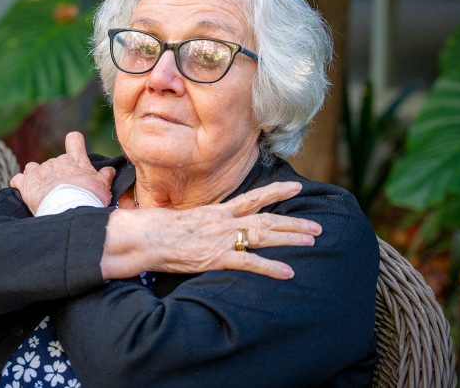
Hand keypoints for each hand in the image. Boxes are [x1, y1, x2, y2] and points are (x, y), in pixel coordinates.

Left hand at [10, 131, 115, 213]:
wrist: (70, 212)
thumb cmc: (90, 200)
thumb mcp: (103, 188)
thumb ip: (105, 176)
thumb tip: (110, 169)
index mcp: (76, 160)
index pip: (74, 139)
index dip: (73, 143)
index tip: (74, 151)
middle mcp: (57, 161)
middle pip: (54, 161)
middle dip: (56, 173)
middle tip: (62, 191)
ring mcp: (40, 171)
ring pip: (33, 167)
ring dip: (36, 176)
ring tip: (42, 191)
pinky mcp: (26, 183)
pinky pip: (17, 179)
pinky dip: (20, 184)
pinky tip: (25, 193)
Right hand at [101, 181, 319, 280]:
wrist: (143, 236)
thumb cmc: (154, 228)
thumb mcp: (180, 218)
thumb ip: (196, 221)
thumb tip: (198, 224)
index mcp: (216, 211)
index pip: (252, 198)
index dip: (276, 192)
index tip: (296, 186)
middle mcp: (223, 221)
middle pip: (266, 218)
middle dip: (294, 221)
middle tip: (317, 226)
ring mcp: (221, 239)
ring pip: (264, 235)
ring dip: (290, 238)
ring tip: (312, 240)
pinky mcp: (216, 258)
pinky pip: (249, 263)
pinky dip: (270, 267)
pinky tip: (288, 272)